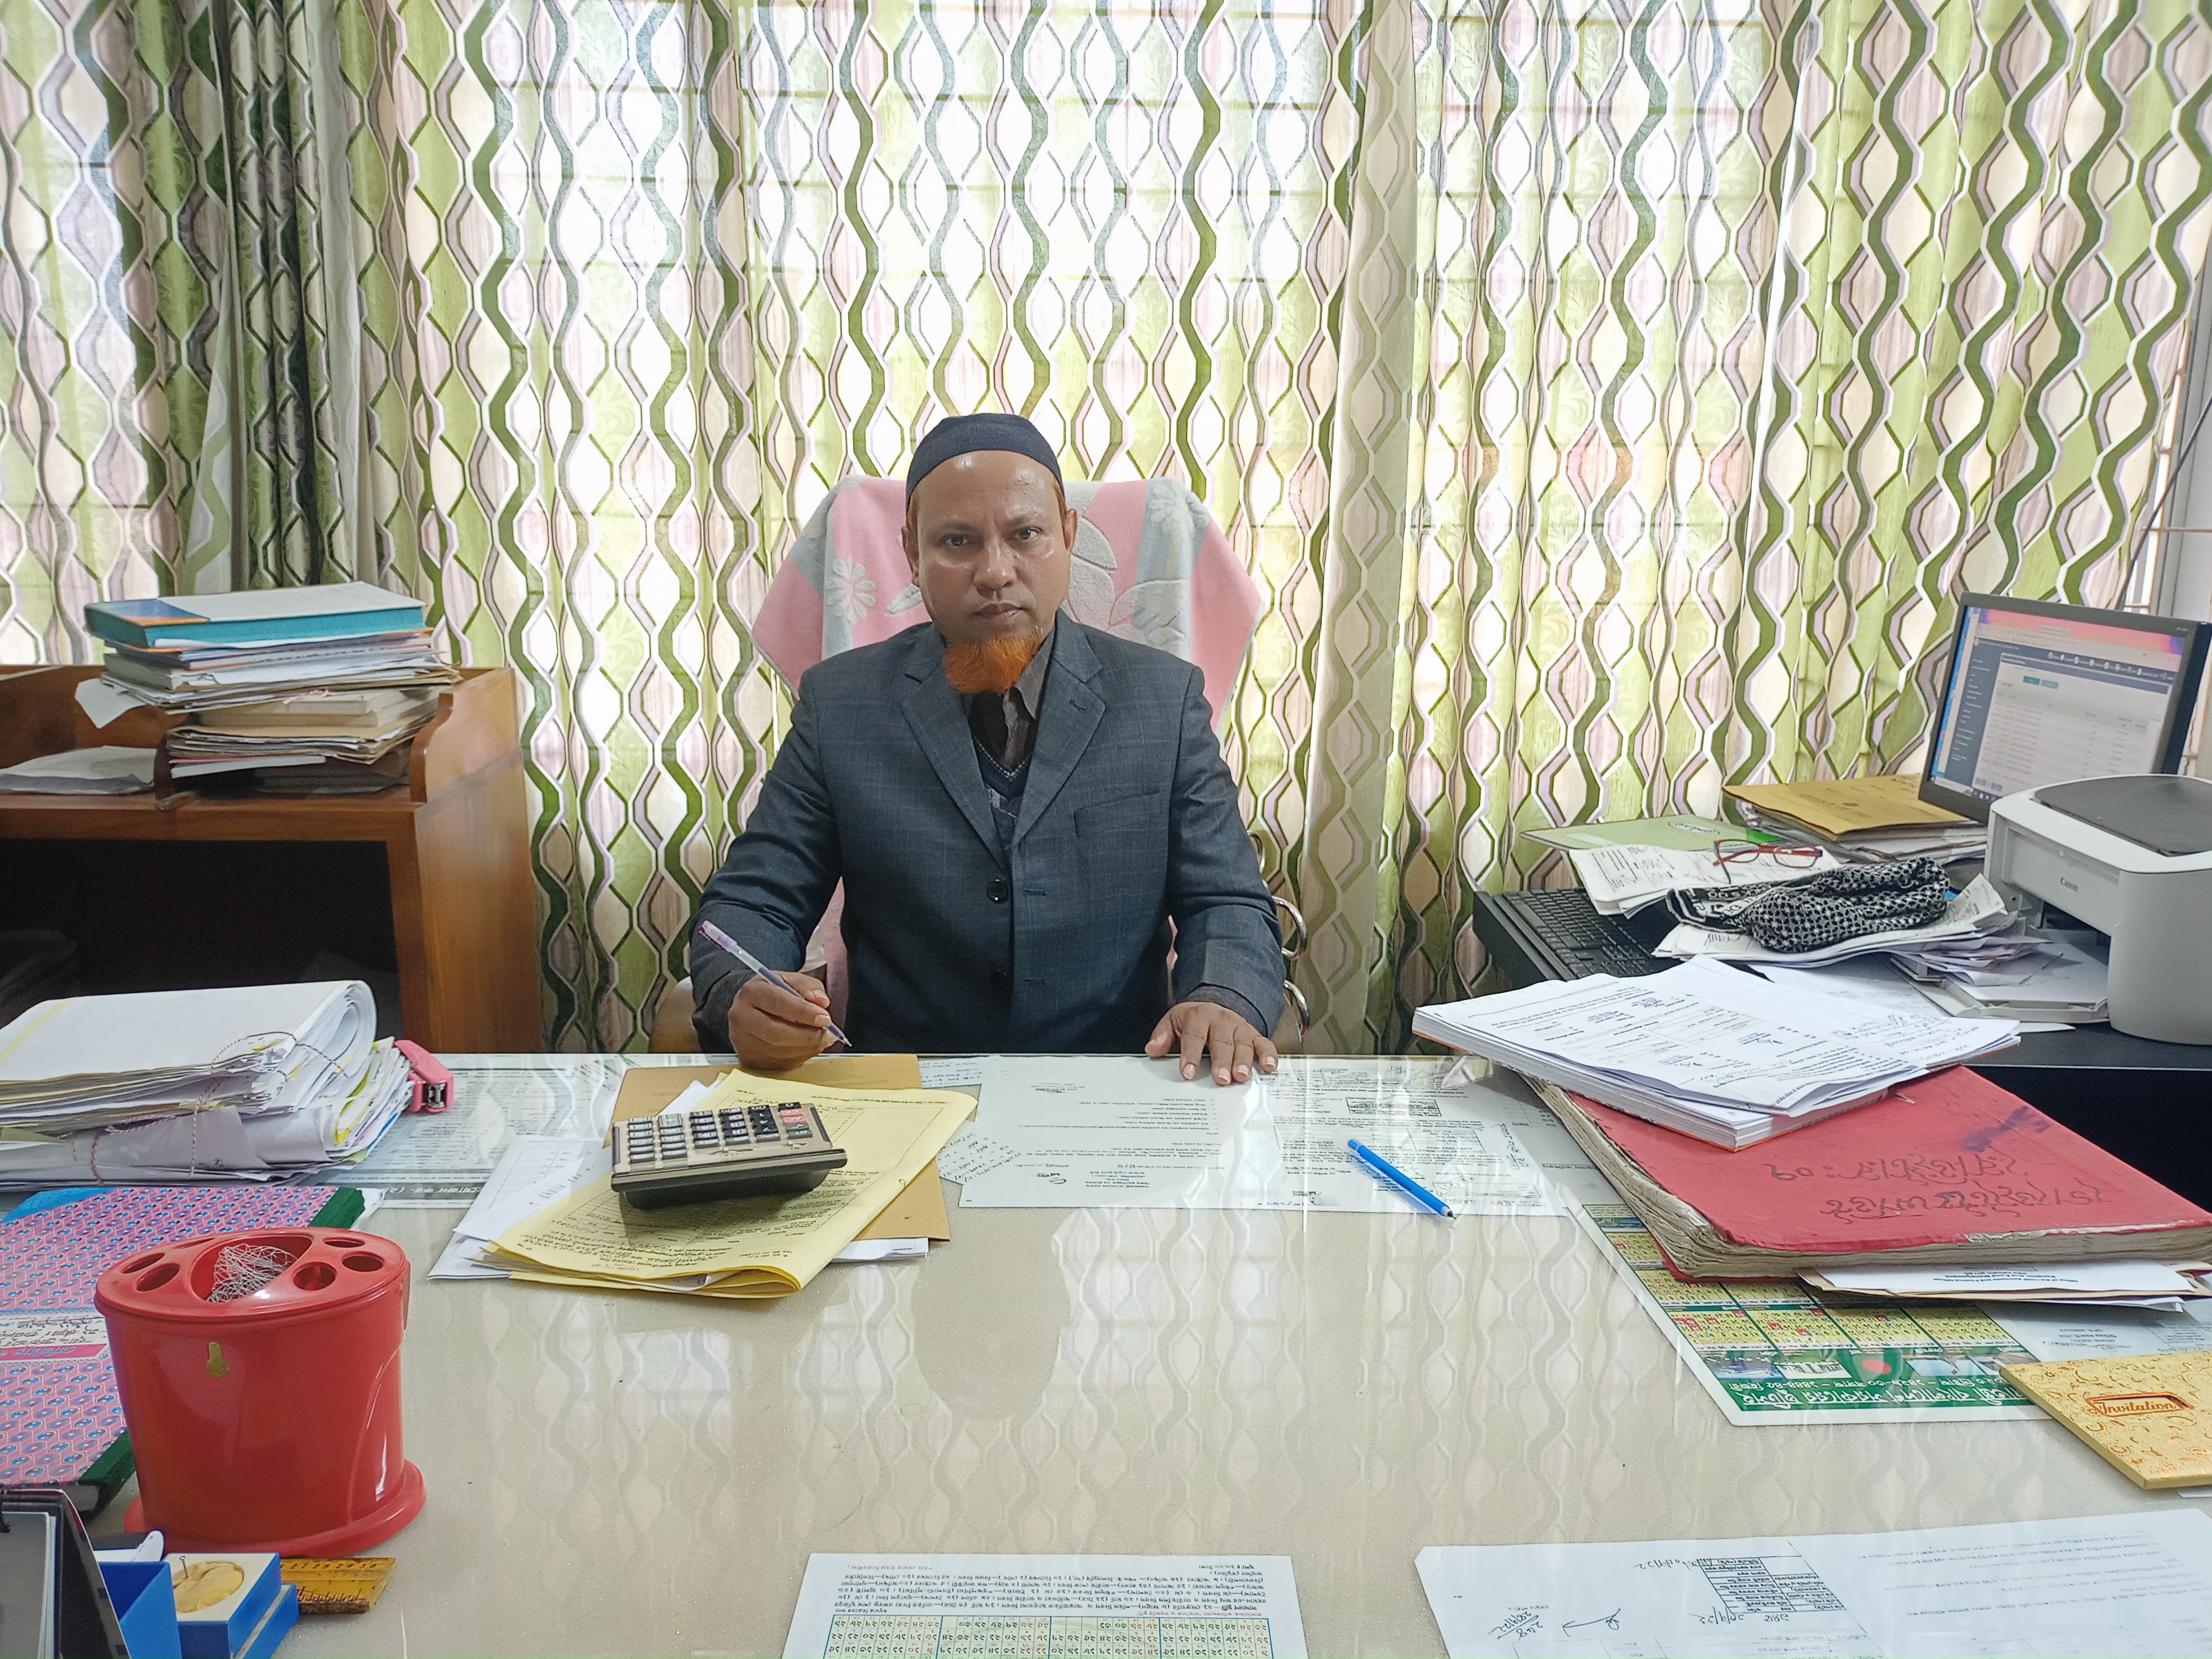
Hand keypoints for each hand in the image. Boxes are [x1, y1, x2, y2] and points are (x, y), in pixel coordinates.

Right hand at [727, 970, 833, 1069]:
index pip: (777, 1003)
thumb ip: (809, 987)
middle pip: (776, 1033)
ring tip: (822, 1040)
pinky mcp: (747, 1058)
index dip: (803, 1012)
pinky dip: (799, 1057)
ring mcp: (742, 1041)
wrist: (751, 1008)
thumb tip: (822, 1003)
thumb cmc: (773, 993)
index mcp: (751, 992)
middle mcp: (741, 1017)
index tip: (825, 1018)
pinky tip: (809, 1047)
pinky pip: (778, 1063)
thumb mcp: (790, 980)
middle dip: (807, 1036)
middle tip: (828, 1034)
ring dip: (807, 1048)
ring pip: (778, 1051)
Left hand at [1144, 1000, 1279, 1085]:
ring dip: (1244, 1061)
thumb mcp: (1172, 1022)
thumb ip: (1162, 1035)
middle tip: (1221, 1079)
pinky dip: (1268, 1054)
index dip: (1191, 1055)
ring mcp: (1239, 1027)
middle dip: (1222, 1061)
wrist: (1214, 1006)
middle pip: (1222, 1042)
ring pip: (1243, 1044)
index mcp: (1198, 1017)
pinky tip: (1269, 1067)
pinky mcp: (1254, 1034)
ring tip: (1242, 1077)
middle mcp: (1221, 1021)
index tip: (1188, 1073)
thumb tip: (1153, 1049)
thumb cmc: (1193, 1020)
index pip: (1193, 1036)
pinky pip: (1264, 1043)